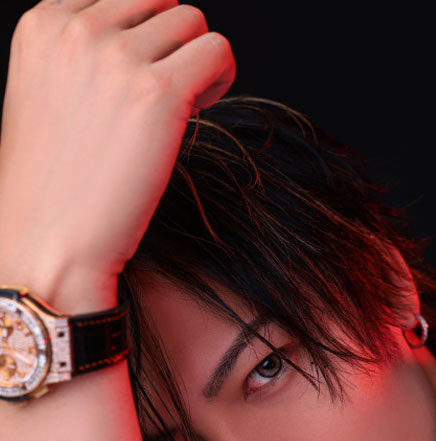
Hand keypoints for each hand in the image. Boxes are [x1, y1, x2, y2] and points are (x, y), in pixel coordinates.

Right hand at [0, 0, 234, 310]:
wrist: (49, 246)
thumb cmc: (52, 191)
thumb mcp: (45, 102)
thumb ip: (81, 62)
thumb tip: (139, 44)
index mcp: (41, 25)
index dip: (139, 37)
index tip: (139, 80)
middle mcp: (76, 29)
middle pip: (159, 1)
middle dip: (170, 44)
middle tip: (168, 95)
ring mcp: (117, 57)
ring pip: (192, 21)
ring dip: (195, 62)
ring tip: (182, 109)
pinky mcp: (159, 92)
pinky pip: (218, 50)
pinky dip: (220, 77)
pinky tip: (201, 111)